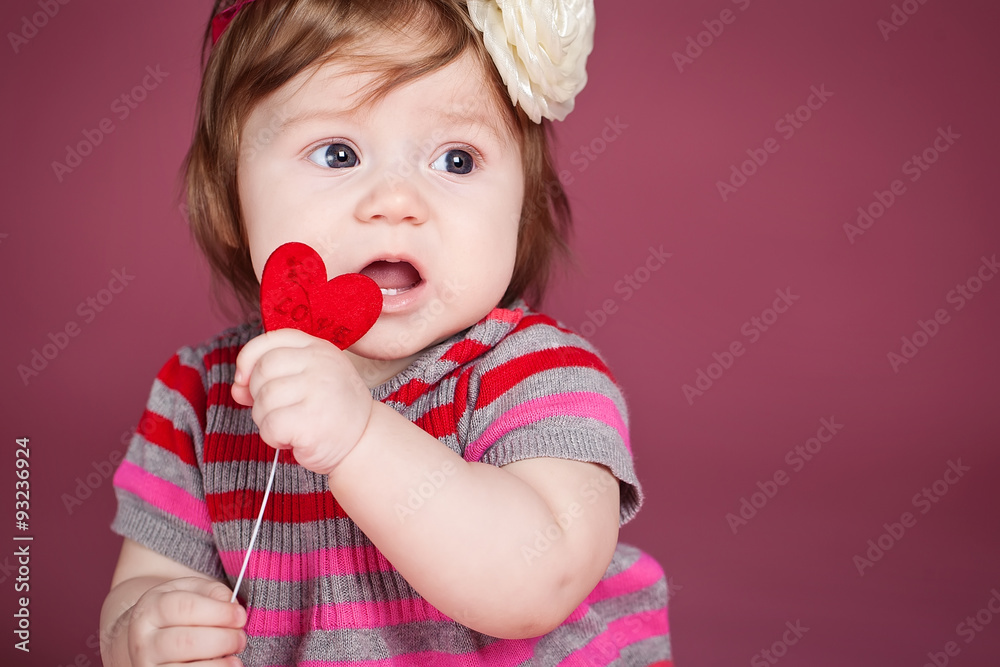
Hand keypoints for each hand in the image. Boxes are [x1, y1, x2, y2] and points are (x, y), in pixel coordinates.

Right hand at [127, 577, 245, 666]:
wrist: (147, 635)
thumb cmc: (177, 610)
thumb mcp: (191, 590)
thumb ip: (213, 592)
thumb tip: (231, 605)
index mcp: (152, 607)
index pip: (186, 608)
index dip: (219, 612)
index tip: (240, 617)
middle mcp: (143, 638)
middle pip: (186, 641)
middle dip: (222, 640)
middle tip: (240, 639)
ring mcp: (145, 663)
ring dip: (217, 665)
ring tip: (235, 659)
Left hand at [231, 328, 373, 475]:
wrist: (363, 442)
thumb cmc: (330, 411)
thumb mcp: (307, 381)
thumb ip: (272, 376)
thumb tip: (238, 387)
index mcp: (319, 349)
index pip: (271, 340)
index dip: (248, 359)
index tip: (245, 380)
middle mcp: (321, 364)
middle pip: (262, 370)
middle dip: (258, 395)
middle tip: (279, 411)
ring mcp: (319, 391)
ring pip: (263, 400)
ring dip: (265, 420)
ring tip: (289, 426)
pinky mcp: (312, 421)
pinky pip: (270, 426)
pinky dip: (273, 438)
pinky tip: (292, 439)